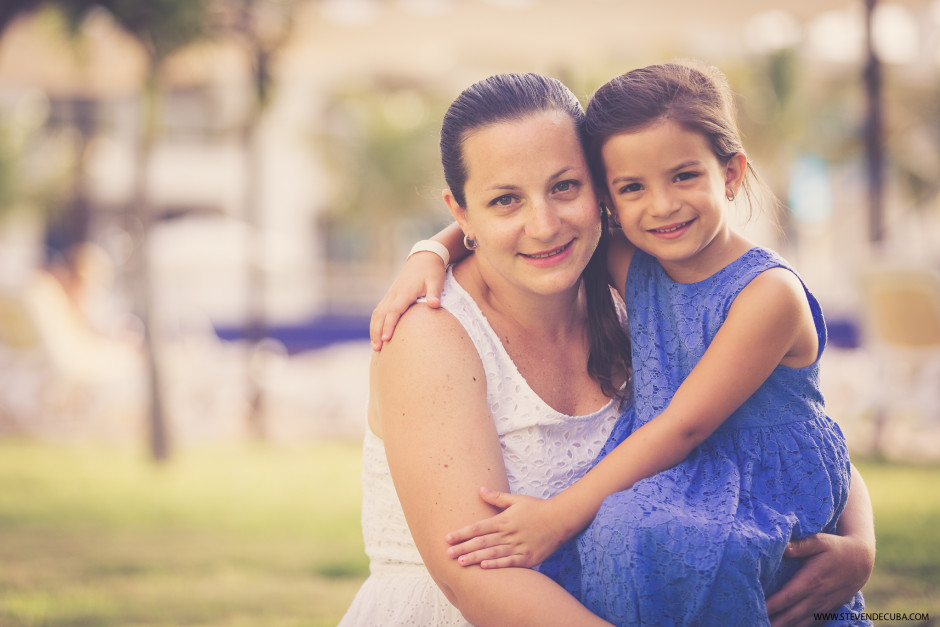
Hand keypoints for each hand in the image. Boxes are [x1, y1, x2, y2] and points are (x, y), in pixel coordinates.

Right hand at [370, 251, 446, 349]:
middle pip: (381, 315)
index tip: (387, 339)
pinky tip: (377, 336)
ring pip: (377, 313)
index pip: (394, 311)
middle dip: (377, 332)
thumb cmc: (432, 270)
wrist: (424, 257)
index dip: (389, 325)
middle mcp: (394, 294)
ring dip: (374, 329)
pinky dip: (376, 324)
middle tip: (377, 349)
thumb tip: (435, 306)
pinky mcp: (391, 296)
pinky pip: (380, 311)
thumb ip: (435, 293)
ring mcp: (391, 295)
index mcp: (405, 292)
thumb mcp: (436, 280)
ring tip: (375, 347)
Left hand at [444, 487, 567, 568]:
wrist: (560, 519)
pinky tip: (485, 567)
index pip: (478, 527)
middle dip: (464, 548)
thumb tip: (480, 490)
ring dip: (476, 558)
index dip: (462, 533)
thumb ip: (497, 497)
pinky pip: (510, 563)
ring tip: (461, 562)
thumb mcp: (516, 500)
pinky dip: (497, 565)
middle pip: (482, 542)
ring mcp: (518, 546)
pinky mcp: (528, 558)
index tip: (447, 538)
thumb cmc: (537, 508)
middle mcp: (509, 534)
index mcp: (504, 520)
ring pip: (493, 553)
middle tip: (447, 554)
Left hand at [765, 532, 873, 626]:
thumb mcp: (820, 541)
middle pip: (791, 616)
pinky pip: (810, 625)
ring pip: (800, 624)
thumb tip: (782, 546)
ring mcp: (822, 607)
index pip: (788, 596)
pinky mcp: (826, 611)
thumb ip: (800, 545)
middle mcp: (817, 598)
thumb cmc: (836, 548)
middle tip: (754, 622)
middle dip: (773, 622)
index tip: (757, 609)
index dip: (772, 605)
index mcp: (812, 580)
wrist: (861, 562)